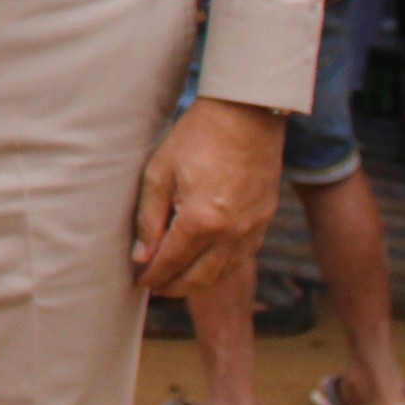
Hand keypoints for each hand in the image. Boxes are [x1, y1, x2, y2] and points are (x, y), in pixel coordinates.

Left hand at [135, 96, 281, 297]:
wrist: (247, 116)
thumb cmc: (196, 139)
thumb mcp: (159, 174)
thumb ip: (149, 219)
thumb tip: (141, 256)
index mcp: (202, 221)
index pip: (171, 264)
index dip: (152, 276)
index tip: (139, 282)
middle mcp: (232, 234)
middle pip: (199, 279)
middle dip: (173, 287)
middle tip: (154, 286)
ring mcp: (253, 230)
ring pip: (224, 274)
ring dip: (198, 283)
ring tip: (175, 280)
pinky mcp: (265, 222)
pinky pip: (242, 259)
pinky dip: (221, 269)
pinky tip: (206, 263)